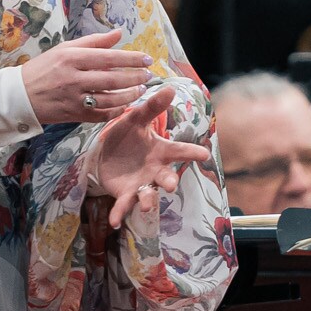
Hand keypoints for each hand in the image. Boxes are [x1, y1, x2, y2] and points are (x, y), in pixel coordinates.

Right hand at [19, 30, 154, 126]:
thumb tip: (118, 33)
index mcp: (71, 58)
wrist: (20, 96)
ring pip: (110, 100)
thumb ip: (93, 42)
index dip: (131, 59)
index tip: (147, 59)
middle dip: (135, 77)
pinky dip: (116, 111)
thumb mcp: (65, 49)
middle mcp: (73, 79)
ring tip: (140, 89)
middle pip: (112, 79)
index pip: (108, 57)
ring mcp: (74, 99)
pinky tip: (124, 105)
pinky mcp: (74, 115)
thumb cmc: (44, 68)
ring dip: (129, 95)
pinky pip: (101, 115)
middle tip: (148, 75)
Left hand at [88, 86, 216, 228]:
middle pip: (166, 177)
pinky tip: (115, 221)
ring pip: (148, 195)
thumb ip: (151, 107)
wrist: (106, 154)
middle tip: (170, 185)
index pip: (179, 151)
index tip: (204, 154)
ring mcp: (141, 184)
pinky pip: (124, 205)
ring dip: (148, 200)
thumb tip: (169, 88)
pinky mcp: (125, 194)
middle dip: (169, 182)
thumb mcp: (135, 119)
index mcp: (160, 151)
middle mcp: (154, 170)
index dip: (192, 152)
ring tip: (146, 205)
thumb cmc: (127, 136)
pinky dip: (120, 214)